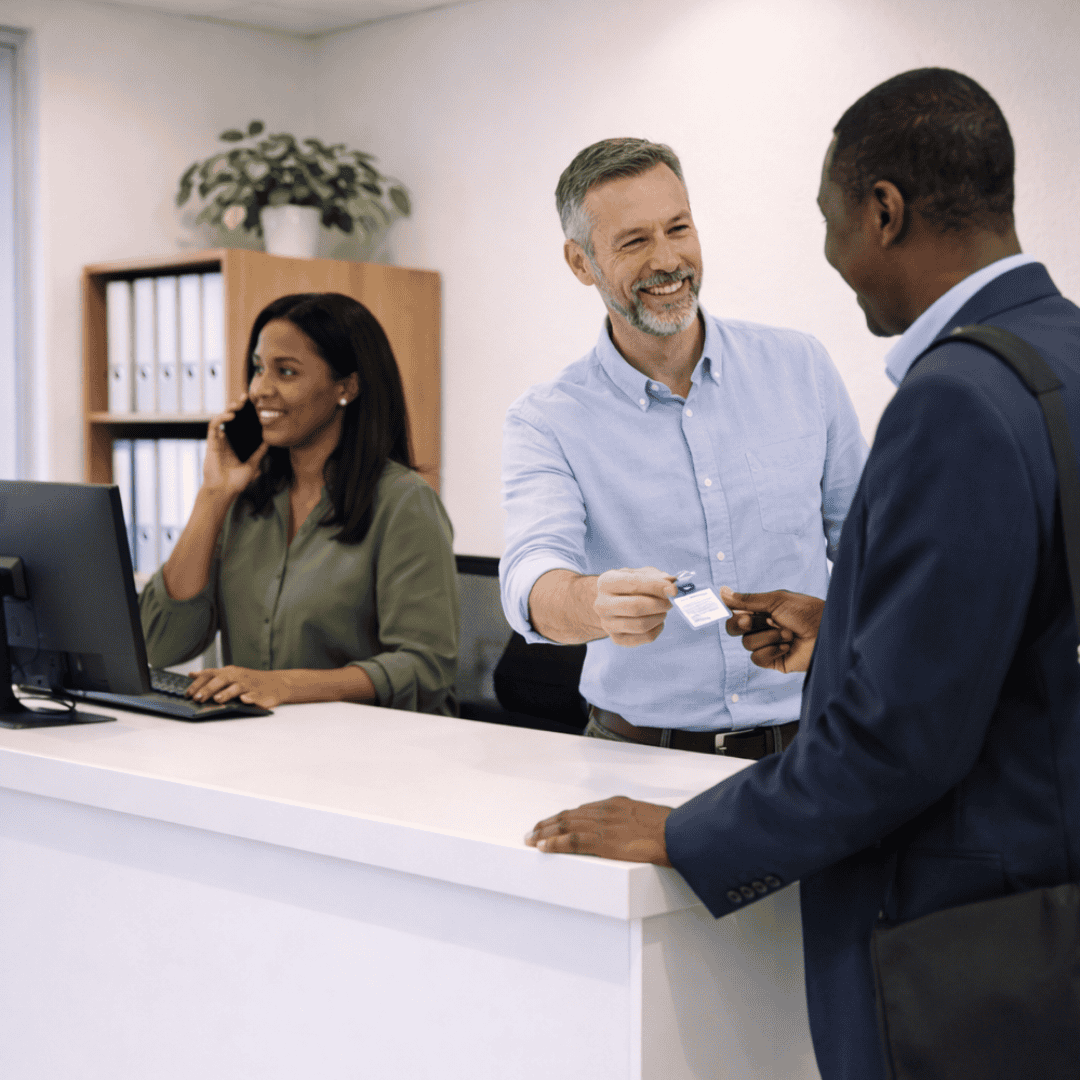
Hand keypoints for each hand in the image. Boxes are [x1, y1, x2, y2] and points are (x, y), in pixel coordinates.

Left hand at [185, 666, 292, 707]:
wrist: (276, 683)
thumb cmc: (249, 680)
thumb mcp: (230, 675)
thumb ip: (211, 675)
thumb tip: (191, 674)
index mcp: (229, 672)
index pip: (210, 674)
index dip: (198, 683)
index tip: (188, 694)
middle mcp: (238, 677)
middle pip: (222, 680)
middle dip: (209, 689)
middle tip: (198, 698)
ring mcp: (249, 685)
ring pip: (237, 688)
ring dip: (227, 693)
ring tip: (218, 699)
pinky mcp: (260, 694)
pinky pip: (254, 695)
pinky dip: (249, 697)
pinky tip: (244, 700)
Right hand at [203, 395, 268, 497]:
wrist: (224, 491)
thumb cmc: (236, 481)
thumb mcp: (253, 465)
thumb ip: (259, 453)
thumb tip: (269, 442)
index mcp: (236, 444)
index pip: (240, 424)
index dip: (245, 414)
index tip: (254, 404)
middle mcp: (227, 440)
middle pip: (231, 418)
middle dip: (237, 406)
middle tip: (246, 397)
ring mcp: (218, 441)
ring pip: (221, 418)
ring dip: (229, 409)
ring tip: (238, 404)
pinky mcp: (211, 443)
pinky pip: (214, 426)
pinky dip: (221, 418)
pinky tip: (230, 415)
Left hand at [525, 796, 672, 863]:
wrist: (679, 834)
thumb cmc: (671, 829)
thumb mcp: (648, 818)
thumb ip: (633, 822)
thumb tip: (632, 831)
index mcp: (616, 805)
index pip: (582, 811)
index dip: (564, 817)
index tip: (552, 822)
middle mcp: (606, 811)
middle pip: (569, 816)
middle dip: (549, 824)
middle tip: (533, 831)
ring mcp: (603, 825)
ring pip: (566, 826)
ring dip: (545, 833)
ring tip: (531, 840)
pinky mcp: (604, 841)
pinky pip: (572, 841)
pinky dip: (555, 844)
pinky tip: (544, 847)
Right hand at [594, 567, 678, 646]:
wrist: (612, 603)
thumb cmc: (628, 587)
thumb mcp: (639, 574)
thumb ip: (655, 576)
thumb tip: (671, 582)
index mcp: (606, 582)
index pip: (634, 584)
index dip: (656, 586)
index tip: (673, 589)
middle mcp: (602, 604)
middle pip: (636, 607)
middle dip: (659, 604)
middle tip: (670, 602)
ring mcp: (607, 624)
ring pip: (641, 625)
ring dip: (659, 617)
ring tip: (663, 610)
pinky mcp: (617, 639)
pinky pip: (645, 637)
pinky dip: (658, 629)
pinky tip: (657, 621)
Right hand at [720, 586, 823, 672]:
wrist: (827, 632)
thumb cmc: (806, 611)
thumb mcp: (776, 600)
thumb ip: (748, 599)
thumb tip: (722, 592)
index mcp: (762, 611)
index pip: (736, 613)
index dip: (734, 614)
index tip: (739, 612)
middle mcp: (762, 628)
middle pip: (734, 629)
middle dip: (742, 625)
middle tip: (752, 621)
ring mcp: (767, 645)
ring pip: (746, 644)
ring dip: (767, 637)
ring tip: (788, 633)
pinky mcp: (773, 660)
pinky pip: (757, 658)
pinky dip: (771, 651)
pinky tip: (787, 646)